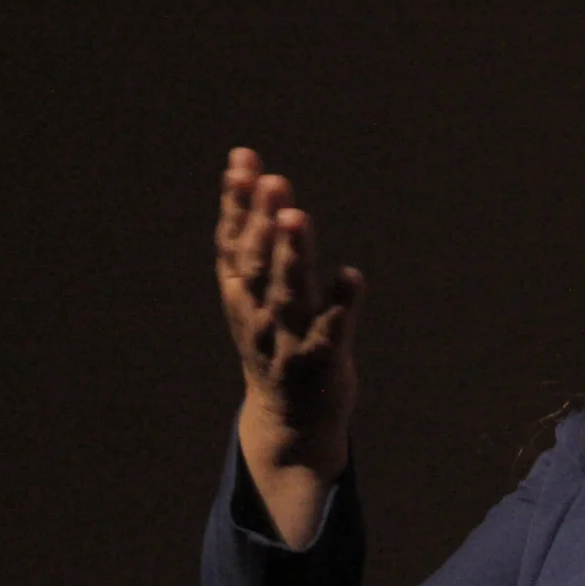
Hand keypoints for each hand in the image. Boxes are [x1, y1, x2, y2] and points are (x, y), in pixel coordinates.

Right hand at [215, 148, 365, 477]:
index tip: (242, 162)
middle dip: (262, 223)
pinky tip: (351, 274)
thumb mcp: (252, 289)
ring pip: (287, 296)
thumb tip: (247, 165)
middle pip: (258, 265)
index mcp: (240, 296)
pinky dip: (342, 304)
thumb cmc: (273, 339)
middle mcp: (257, 316)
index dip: (236, 204)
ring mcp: (287, 341)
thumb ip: (251, 232)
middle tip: (273, 182)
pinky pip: (332, 330)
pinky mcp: (322, 363)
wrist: (289, 422)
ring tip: (296, 216)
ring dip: (291, 257)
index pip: (233, 243)